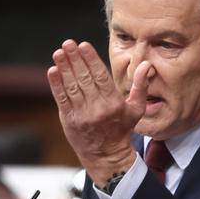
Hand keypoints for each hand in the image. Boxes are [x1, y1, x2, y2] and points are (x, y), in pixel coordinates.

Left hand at [47, 39, 153, 187]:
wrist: (106, 155)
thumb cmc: (122, 129)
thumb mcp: (136, 109)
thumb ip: (140, 86)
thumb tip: (146, 64)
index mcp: (113, 104)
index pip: (100, 76)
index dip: (91, 59)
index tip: (83, 45)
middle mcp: (97, 109)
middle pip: (84, 78)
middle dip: (75, 59)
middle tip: (68, 43)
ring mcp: (82, 115)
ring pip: (71, 87)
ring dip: (64, 68)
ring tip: (59, 53)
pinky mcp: (69, 120)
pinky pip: (61, 99)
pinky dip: (56, 85)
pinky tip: (53, 71)